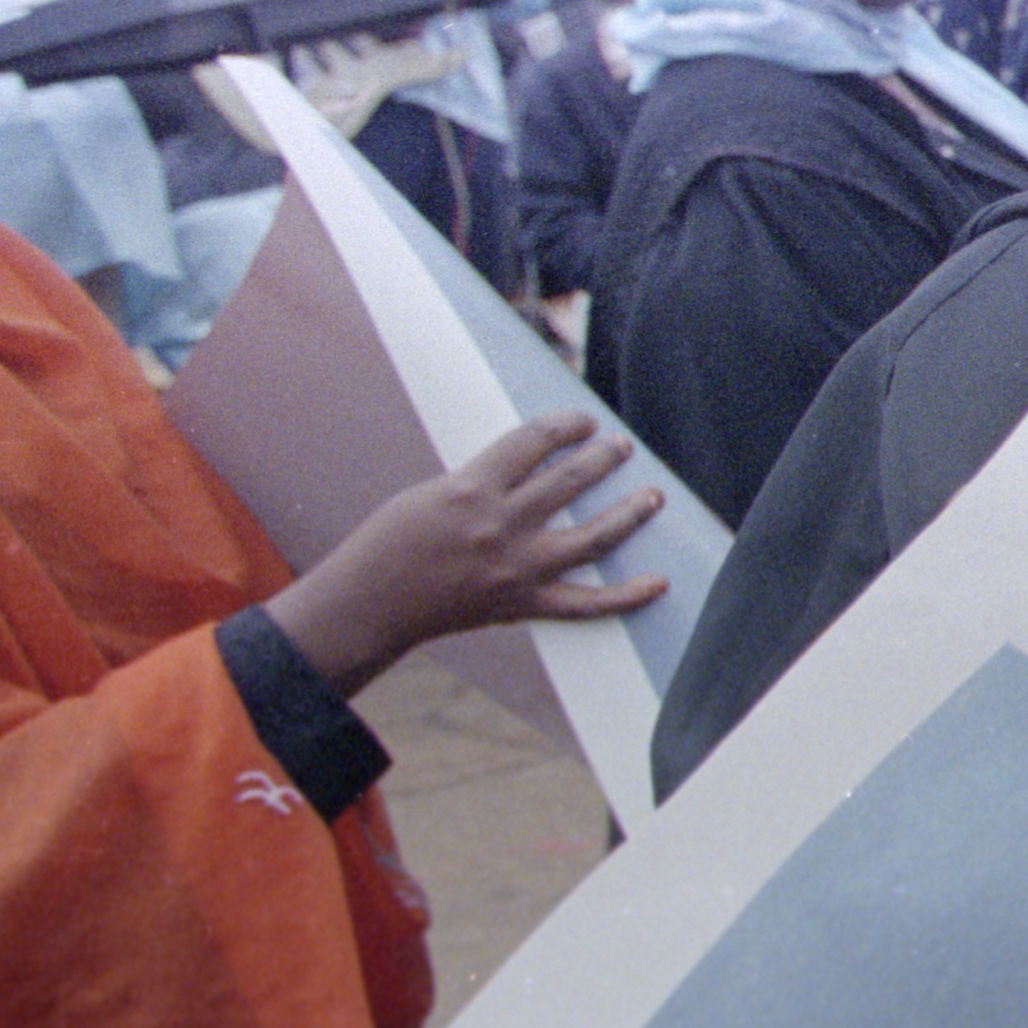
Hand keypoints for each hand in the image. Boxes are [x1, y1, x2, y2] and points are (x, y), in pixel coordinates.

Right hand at [259, 411, 664, 689]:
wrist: (369, 606)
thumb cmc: (389, 543)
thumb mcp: (429, 493)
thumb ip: (482, 481)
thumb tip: (532, 467)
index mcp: (471, 489)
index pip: (533, 442)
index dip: (566, 426)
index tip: (583, 422)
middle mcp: (500, 526)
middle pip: (571, 482)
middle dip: (604, 458)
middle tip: (622, 447)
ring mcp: (515, 569)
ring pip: (593, 538)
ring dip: (629, 514)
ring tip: (654, 497)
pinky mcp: (521, 605)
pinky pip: (585, 604)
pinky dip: (626, 597)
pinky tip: (658, 584)